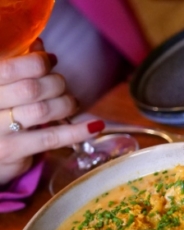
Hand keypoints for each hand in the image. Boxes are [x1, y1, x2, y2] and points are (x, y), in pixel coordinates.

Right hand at [0, 39, 104, 184]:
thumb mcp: (1, 86)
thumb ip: (17, 65)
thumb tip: (41, 44)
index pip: (11, 67)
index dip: (38, 61)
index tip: (51, 61)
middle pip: (31, 89)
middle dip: (55, 83)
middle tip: (61, 86)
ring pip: (42, 111)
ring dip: (66, 104)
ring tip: (72, 103)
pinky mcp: (11, 151)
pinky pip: (51, 138)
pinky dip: (77, 131)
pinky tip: (95, 126)